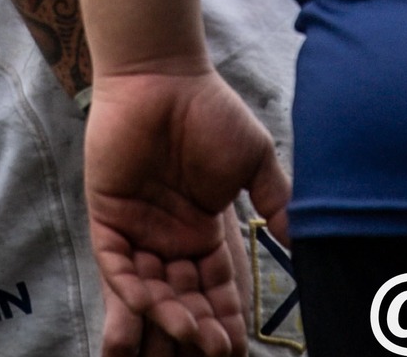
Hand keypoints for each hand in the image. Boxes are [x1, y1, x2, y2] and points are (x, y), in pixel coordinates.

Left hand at [84, 68, 290, 356]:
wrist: (162, 77)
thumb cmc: (209, 110)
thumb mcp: (253, 157)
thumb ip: (274, 198)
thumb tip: (297, 240)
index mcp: (205, 230)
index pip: (217, 286)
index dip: (226, 317)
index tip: (238, 347)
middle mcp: (171, 241)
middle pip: (184, 299)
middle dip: (199, 328)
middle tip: (214, 350)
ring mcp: (139, 234)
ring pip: (151, 293)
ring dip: (168, 319)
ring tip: (189, 337)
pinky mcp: (108, 223)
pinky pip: (118, 269)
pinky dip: (131, 295)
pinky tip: (149, 313)